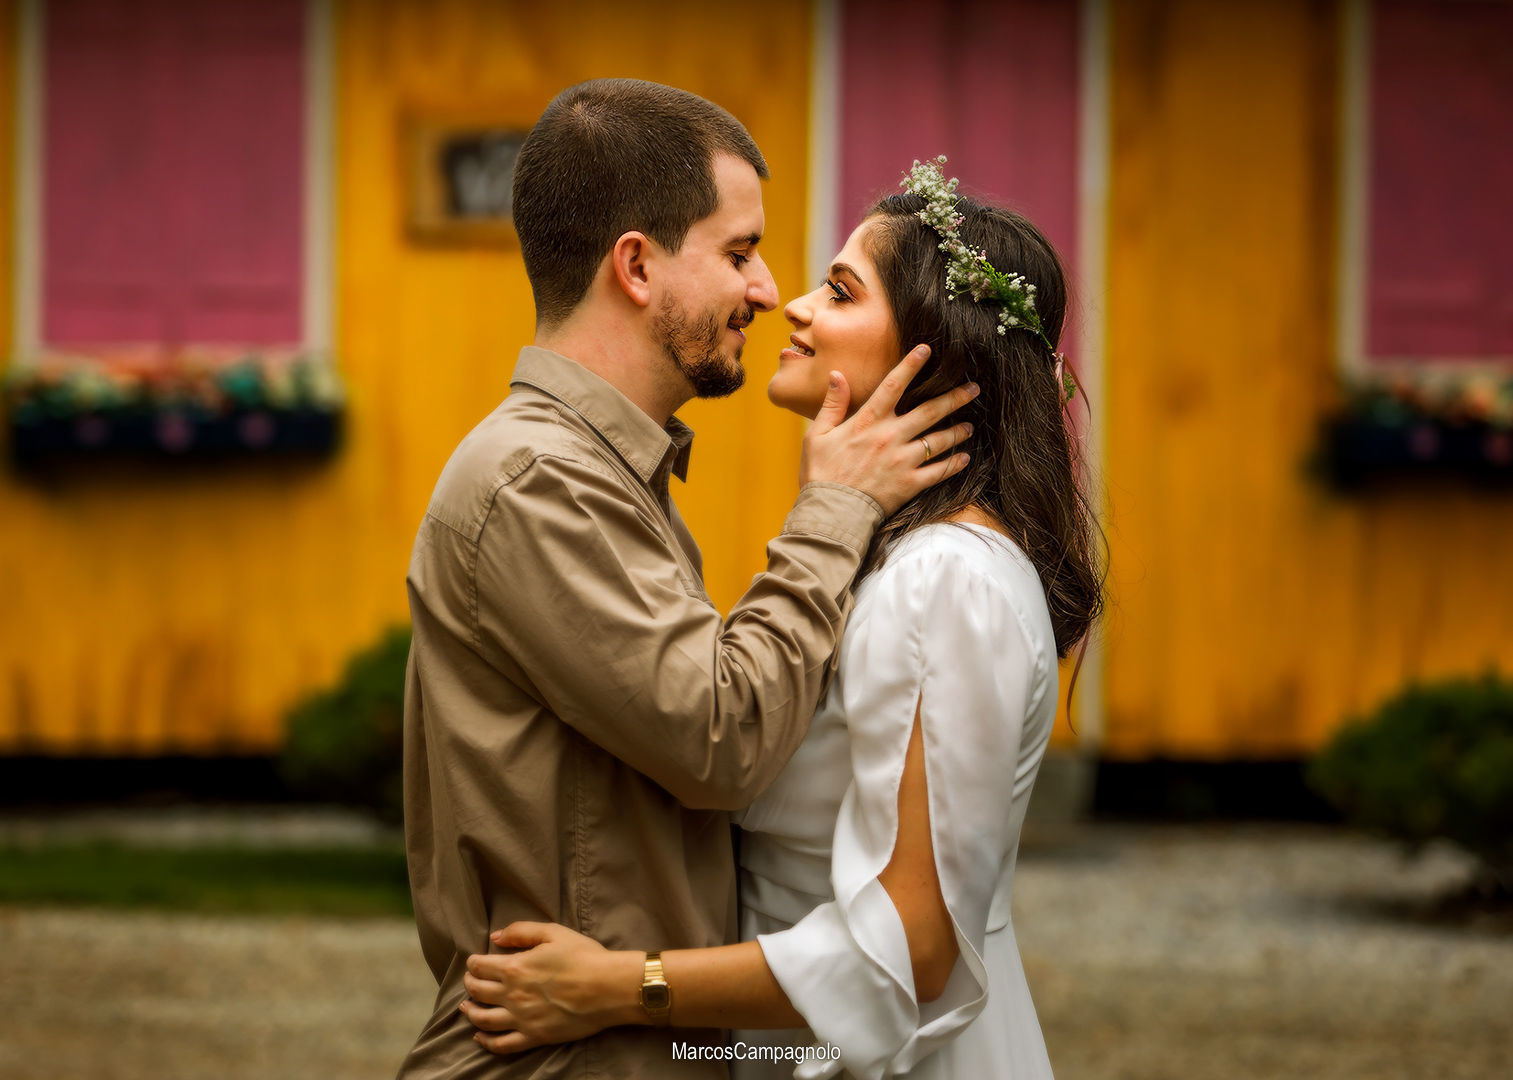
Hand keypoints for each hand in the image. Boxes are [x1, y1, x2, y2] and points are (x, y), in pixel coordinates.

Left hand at [461, 922, 642, 1055]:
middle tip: (470, 980)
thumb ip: (521, 931)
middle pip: (477, 991)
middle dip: (469, 984)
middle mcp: (512, 995)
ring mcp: (522, 1019)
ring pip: (483, 1020)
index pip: (480, 966)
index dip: (473, 962)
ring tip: (466, 1008)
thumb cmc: (584, 957)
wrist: (609, 988)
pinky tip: (480, 1038)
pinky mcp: (534, 1037)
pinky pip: (502, 1045)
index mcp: (515, 967)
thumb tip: (495, 937)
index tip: (474, 961)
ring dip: (470, 1012)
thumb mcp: (553, 932)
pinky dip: (486, 1042)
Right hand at [798, 344, 975, 515]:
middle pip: (929, 410)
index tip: (926, 350)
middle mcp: (890, 436)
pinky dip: (954, 464)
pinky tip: (964, 458)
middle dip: (954, 397)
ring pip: (939, 440)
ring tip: (970, 425)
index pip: (892, 385)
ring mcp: (902, 461)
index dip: (910, 365)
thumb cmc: (819, 474)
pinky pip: (938, 471)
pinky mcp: (910, 484)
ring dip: (958, 431)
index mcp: (867, 422)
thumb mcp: (817, 435)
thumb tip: (838, 375)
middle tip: (974, 388)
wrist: (830, 513)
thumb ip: (832, 404)